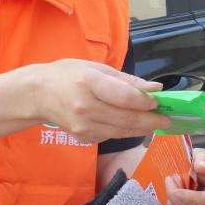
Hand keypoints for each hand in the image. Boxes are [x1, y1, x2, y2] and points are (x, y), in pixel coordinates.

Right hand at [30, 60, 169, 144]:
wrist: (38, 95)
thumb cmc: (68, 75)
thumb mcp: (96, 67)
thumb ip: (127, 80)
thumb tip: (155, 89)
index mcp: (89, 83)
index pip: (124, 97)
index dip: (145, 102)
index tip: (158, 102)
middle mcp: (85, 107)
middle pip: (127, 118)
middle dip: (151, 120)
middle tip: (166, 119)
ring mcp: (83, 126)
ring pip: (122, 131)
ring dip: (142, 128)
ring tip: (155, 122)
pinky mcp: (83, 137)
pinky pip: (112, 135)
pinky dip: (125, 131)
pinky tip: (133, 125)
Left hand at [166, 148, 204, 204]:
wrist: (202, 172)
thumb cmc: (204, 164)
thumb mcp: (204, 155)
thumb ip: (203, 160)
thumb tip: (202, 167)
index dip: (189, 198)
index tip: (176, 189)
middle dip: (177, 198)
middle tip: (170, 180)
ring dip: (173, 201)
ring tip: (173, 184)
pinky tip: (174, 195)